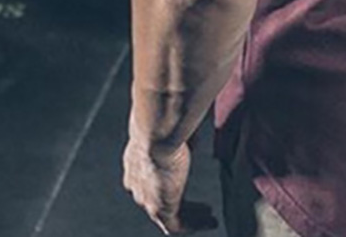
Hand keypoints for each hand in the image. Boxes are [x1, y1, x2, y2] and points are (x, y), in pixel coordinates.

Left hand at [122, 115, 218, 233]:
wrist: (156, 128)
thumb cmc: (164, 119)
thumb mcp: (175, 126)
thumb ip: (183, 136)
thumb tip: (194, 136)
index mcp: (136, 159)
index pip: (148, 178)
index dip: (167, 182)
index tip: (182, 181)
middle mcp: (137, 182)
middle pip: (158, 199)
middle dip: (179, 202)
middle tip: (199, 205)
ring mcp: (146, 198)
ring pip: (168, 214)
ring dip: (190, 215)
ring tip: (208, 216)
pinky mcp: (159, 209)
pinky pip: (177, 226)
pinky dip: (195, 225)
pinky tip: (209, 221)